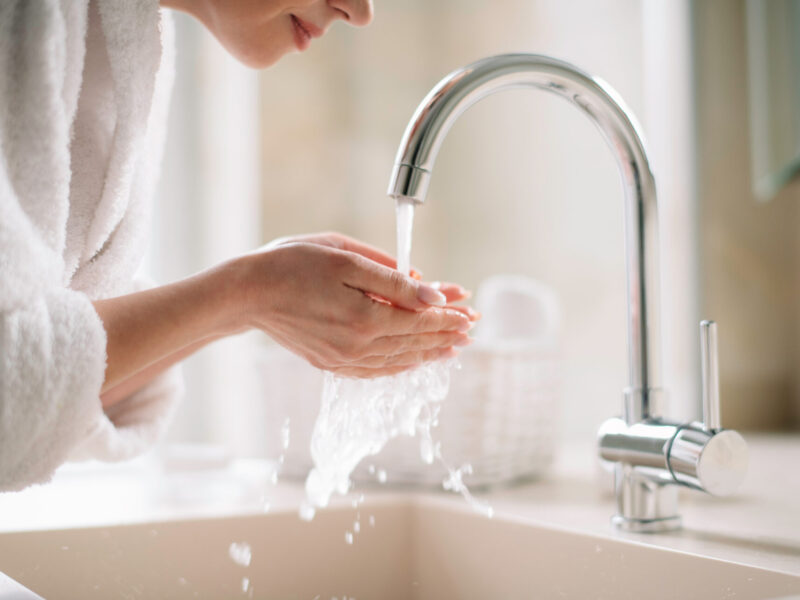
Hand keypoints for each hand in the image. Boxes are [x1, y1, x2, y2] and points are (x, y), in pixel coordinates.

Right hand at [232, 232, 477, 376]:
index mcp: (365, 317)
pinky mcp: (329, 363)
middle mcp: (357, 346)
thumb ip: (392, 278)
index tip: (470, 309)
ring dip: (428, 352)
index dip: (448, 315)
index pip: (421, 319)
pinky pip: (375, 369)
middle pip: (414, 342)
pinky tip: (412, 360)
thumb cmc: (292, 264)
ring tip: (452, 348)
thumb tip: (431, 292)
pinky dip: (399, 365)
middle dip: (445, 333)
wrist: (246, 293)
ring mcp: (342, 359)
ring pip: (398, 359)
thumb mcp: (345, 258)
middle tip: (471, 328)